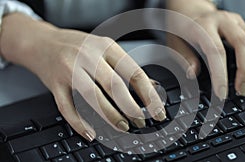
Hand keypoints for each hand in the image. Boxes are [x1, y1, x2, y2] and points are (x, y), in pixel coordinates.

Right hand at [0, 13, 165, 140]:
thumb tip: (153, 86)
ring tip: (122, 126)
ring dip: (110, 115)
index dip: (148, 95)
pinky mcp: (54, 84)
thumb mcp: (105, 50)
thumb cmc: (78, 47)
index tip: (157, 110)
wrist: (42, 42)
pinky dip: (80, 123)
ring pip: (92, 96)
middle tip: (141, 121)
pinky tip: (91, 132)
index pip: (133, 72)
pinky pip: (67, 107)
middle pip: (114, 85)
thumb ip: (127, 67)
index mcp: (106, 47)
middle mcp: (88, 56)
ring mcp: (69, 69)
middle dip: (131, 107)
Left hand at [167, 0, 244, 97]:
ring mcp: (236, 22)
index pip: (216, 51)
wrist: (189, 9)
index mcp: (203, 25)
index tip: (221, 93)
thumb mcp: (175, 42)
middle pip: (243, 45)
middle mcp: (223, 20)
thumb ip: (184, 57)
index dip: (220, 75)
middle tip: (240, 91)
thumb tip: (192, 74)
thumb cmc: (182, 28)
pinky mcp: (244, 26)